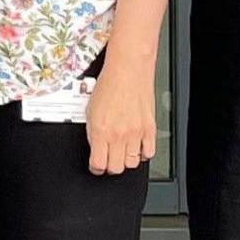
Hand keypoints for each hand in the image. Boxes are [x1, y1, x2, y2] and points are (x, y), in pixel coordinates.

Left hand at [84, 58, 159, 176]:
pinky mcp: (149, 129)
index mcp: (100, 131)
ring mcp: (136, 133)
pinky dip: (143, 154)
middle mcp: (118, 134)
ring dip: (126, 161)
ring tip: (122, 153)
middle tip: (108, 160)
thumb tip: (95, 147)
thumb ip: (92, 132)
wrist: (128, 71)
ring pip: (133, 163)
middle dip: (110, 167)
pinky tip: (137, 147)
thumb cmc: (108, 85)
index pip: (98, 164)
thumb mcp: (90, 110)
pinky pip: (149, 153)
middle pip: (116, 168)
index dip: (95, 168)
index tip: (96, 166)